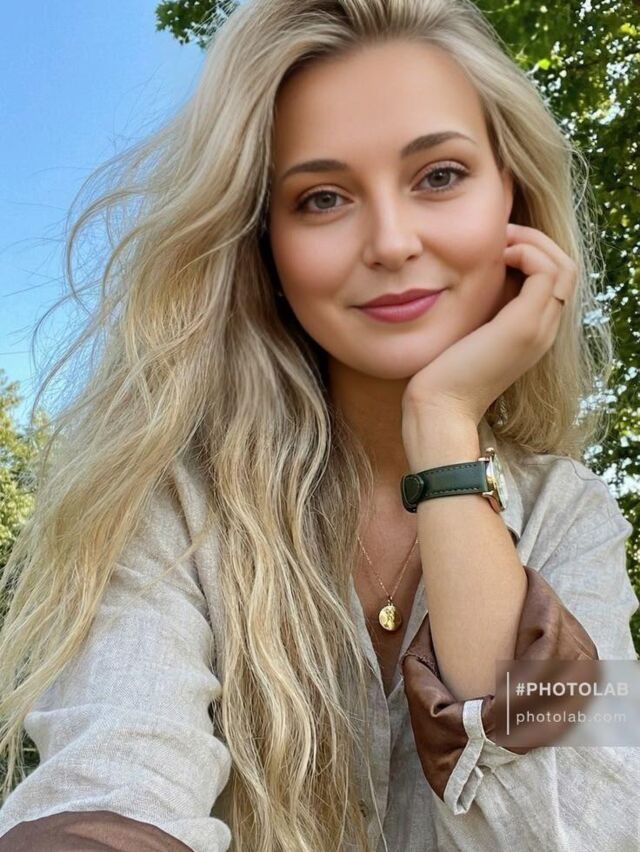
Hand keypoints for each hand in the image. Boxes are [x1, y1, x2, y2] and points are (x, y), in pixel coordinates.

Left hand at [401, 223, 577, 426]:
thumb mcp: (471, 330)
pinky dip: (526, 253)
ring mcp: (539, 328)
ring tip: (500, 241)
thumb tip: (478, 272)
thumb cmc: (444, 371)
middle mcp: (545, 329)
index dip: (534, 252)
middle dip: (537, 241)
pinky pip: (546, 272)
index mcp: (535, 330)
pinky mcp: (524, 325)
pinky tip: (497, 256)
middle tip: (501, 234)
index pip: (556, 279)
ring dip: (533, 242)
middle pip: (566, 268)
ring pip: (563, 266)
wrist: (440, 406)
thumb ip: (485, 305)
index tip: (498, 244)